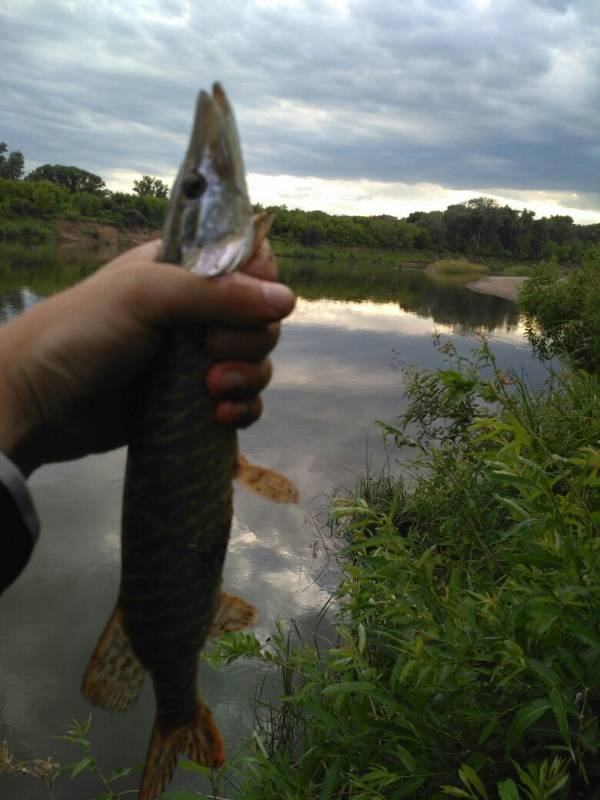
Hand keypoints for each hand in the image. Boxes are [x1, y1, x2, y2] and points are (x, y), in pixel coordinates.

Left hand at [0, 239, 294, 474]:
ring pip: (256, 361)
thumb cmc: (83, 332)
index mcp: (184, 269)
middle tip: (207, 353)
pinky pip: (243, 400)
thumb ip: (217, 293)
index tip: (246, 304)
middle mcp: (196, 310)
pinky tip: (220, 416)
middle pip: (260, 318)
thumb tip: (288, 300)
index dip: (260, 283)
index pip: (250, 264)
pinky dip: (243, 408)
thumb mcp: (146, 295)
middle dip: (248, 339)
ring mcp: (196, 358)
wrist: (37, 404)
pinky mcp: (194, 401)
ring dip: (248, 377)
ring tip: (210, 391)